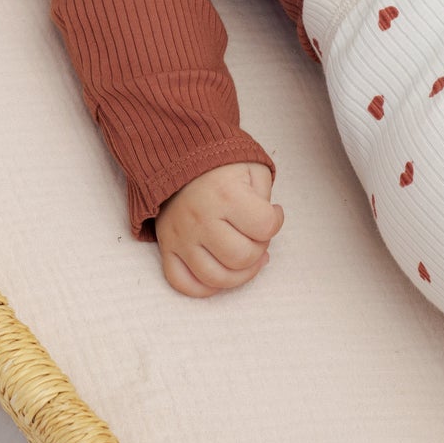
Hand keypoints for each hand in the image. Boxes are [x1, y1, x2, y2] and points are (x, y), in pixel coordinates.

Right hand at [155, 161, 284, 297]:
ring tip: (244, 256)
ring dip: (239, 274)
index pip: (265, 228)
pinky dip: (205, 287)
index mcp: (225, 195)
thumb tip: (266, 231)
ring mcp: (180, 236)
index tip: (272, 212)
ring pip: (216, 278)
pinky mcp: (166, 247)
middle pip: (242, 258)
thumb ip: (265, 198)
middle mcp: (200, 219)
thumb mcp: (252, 168)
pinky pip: (182, 283)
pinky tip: (220, 271)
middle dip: (258, 250)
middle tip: (256, 235)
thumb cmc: (219, 164)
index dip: (276, 222)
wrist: (176, 154)